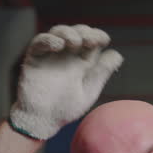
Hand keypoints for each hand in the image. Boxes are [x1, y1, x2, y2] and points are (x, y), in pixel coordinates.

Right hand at [9, 24, 122, 139]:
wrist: (42, 120)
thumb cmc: (65, 108)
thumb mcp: (88, 91)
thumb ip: (101, 72)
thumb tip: (118, 55)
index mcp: (81, 62)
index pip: (91, 41)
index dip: (98, 36)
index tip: (104, 40)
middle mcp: (66, 55)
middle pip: (77, 32)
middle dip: (85, 32)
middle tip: (90, 41)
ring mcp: (50, 54)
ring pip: (59, 32)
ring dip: (68, 33)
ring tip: (75, 42)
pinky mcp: (34, 57)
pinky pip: (39, 42)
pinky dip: (49, 39)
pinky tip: (58, 45)